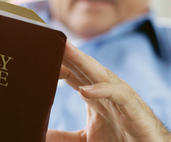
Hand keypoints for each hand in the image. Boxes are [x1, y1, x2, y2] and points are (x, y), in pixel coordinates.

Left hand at [46, 41, 170, 141]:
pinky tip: (85, 89)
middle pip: (84, 67)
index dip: (59, 64)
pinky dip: (102, 90)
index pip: (75, 74)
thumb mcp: (84, 139)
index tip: (40, 56)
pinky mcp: (133, 108)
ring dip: (82, 60)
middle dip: (67, 53)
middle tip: (48, 39)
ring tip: (64, 48)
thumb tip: (37, 133)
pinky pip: (118, 95)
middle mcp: (107, 91)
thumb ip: (62, 136)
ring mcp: (120, 97)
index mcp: (96, 95)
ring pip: (100, 73)